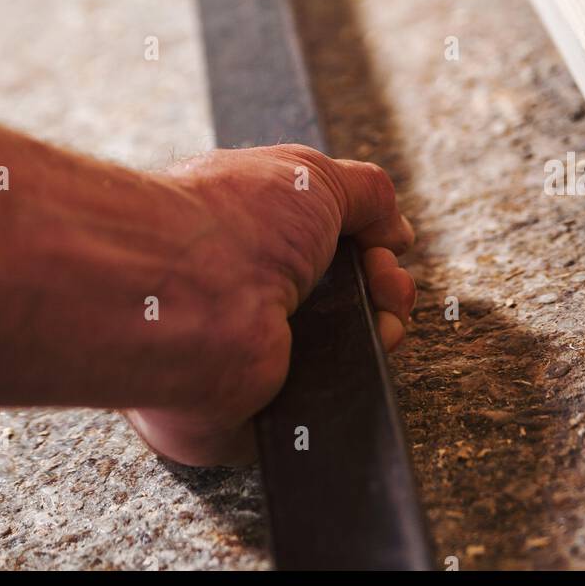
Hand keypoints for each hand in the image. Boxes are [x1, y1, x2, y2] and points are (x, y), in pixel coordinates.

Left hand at [127, 144, 414, 466]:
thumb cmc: (232, 224)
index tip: (384, 244)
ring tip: (380, 313)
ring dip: (380, 327)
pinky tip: (361, 345)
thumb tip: (395, 229)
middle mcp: (244, 290)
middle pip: (343, 298)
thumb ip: (364, 192)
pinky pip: (321, 403)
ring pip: (342, 351)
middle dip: (385, 287)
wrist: (188, 297)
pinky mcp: (252, 410)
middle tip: (382, 279)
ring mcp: (248, 351)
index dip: (367, 245)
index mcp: (245, 232)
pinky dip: (354, 374)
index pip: (320, 245)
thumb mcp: (312, 175)